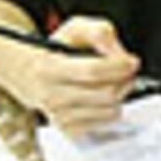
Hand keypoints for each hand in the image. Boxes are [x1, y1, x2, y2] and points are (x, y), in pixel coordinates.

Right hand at [21, 14, 143, 136]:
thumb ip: (100, 32)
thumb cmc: (56, 52)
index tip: (132, 61)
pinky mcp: (68, 131)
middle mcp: (52, 95)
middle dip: (125, 81)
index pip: (94, 71)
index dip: (119, 66)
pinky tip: (102, 99)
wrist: (29, 76)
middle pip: (107, 94)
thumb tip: (120, 54)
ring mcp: (59, 117)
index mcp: (50, 67)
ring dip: (120, 96)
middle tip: (126, 72)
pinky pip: (105, 123)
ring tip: (114, 83)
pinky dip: (110, 110)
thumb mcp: (75, 29)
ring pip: (110, 111)